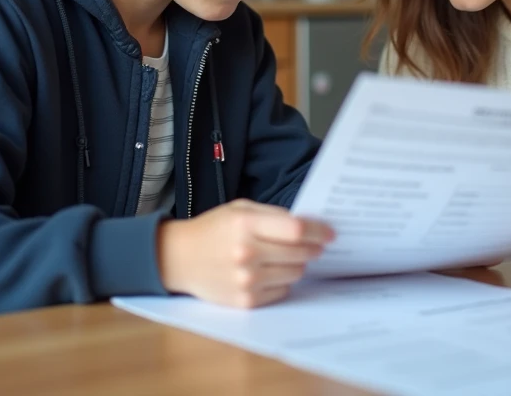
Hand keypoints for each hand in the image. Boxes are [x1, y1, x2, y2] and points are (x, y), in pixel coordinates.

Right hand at [157, 199, 333, 307]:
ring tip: (286, 257)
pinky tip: (269, 272)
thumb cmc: (213, 229)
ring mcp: (246, 280)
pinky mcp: (246, 300)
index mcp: (246, 225)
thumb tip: (308, 226)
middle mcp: (247, 253)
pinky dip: (282, 282)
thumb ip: (273, 215)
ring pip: (295, 274)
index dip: (318, 231)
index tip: (330, 233)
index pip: (296, 230)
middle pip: (300, 254)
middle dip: (313, 249)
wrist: (180, 258)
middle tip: (316, 245)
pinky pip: (282, 291)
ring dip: (297, 265)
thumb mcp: (240, 209)